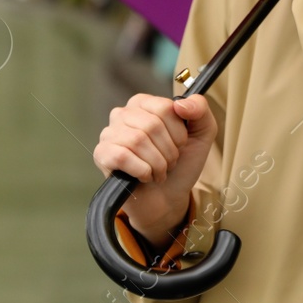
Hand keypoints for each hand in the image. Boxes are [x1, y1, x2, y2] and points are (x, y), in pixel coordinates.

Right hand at [94, 92, 216, 244]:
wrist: (167, 199)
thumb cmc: (181, 164)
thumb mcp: (201, 134)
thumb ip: (199, 109)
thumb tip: (180, 104)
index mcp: (144, 103)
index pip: (165, 108)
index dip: (178, 133)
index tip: (179, 145)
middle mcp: (123, 114)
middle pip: (152, 125)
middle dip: (169, 151)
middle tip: (169, 163)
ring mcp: (109, 133)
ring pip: (138, 140)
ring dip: (157, 164)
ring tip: (158, 171)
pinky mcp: (102, 154)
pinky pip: (122, 156)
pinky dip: (141, 170)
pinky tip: (144, 176)